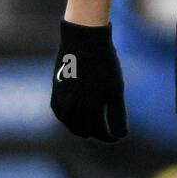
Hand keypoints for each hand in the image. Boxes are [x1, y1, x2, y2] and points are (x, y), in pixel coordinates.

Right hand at [50, 19, 127, 140]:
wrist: (83, 40)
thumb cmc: (104, 65)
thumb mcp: (116, 91)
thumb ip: (117, 116)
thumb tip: (121, 136)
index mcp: (89, 111)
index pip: (100, 133)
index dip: (110, 137)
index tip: (118, 136)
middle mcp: (72, 109)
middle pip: (84, 130)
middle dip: (96, 133)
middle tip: (106, 132)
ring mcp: (61, 100)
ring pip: (70, 123)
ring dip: (80, 128)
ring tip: (90, 127)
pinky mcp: (55, 90)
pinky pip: (60, 112)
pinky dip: (67, 117)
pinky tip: (73, 115)